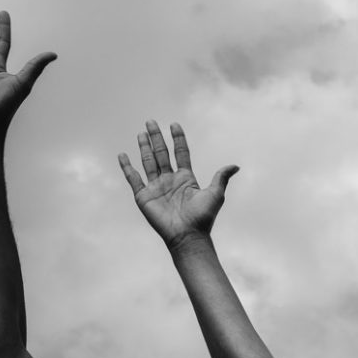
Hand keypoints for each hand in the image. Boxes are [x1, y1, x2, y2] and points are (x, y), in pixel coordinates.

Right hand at [118, 121, 239, 249]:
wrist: (187, 235)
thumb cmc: (203, 218)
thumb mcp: (215, 194)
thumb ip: (221, 178)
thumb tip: (235, 166)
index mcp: (185, 178)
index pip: (180, 153)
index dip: (178, 139)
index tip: (174, 124)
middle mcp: (169, 180)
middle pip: (161, 154)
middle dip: (156, 138)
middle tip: (151, 122)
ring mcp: (155, 187)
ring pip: (148, 162)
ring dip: (144, 147)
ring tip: (141, 133)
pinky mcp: (143, 196)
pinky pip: (133, 178)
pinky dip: (127, 166)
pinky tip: (122, 155)